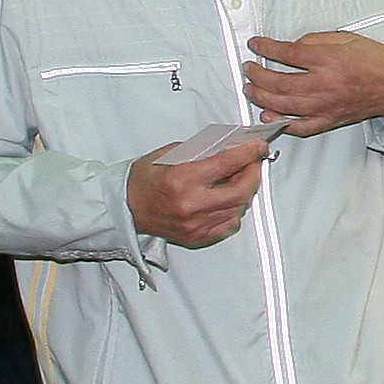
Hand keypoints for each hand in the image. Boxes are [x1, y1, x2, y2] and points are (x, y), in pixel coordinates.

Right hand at [126, 131, 269, 246]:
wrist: (125, 207)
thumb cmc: (144, 179)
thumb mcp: (170, 154)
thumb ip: (202, 151)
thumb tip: (231, 146)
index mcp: (182, 179)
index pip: (226, 164)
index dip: (248, 154)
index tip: (258, 147)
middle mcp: (190, 204)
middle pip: (240, 191)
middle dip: (253, 174)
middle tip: (252, 163)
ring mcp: (195, 224)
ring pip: (238, 208)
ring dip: (244, 192)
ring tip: (238, 179)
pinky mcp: (197, 236)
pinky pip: (229, 224)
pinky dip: (233, 209)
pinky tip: (226, 199)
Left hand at [242, 31, 383, 135]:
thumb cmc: (374, 61)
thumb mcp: (345, 39)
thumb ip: (315, 41)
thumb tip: (291, 47)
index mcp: (328, 60)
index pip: (287, 53)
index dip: (266, 48)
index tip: (255, 44)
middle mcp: (324, 84)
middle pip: (278, 81)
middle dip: (257, 74)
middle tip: (249, 68)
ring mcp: (325, 105)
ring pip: (283, 105)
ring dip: (261, 97)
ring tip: (251, 90)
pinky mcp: (329, 120)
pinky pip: (300, 126)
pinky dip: (281, 123)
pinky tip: (269, 117)